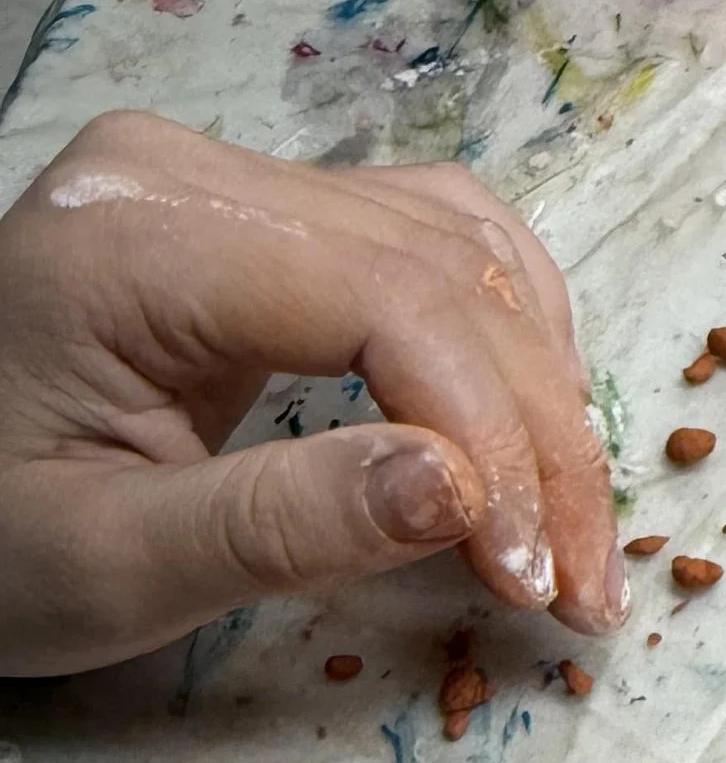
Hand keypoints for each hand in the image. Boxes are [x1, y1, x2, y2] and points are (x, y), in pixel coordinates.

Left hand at [0, 110, 627, 674]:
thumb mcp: (109, 565)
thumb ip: (277, 525)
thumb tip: (461, 490)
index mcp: (140, 235)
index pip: (386, 299)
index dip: (492, 437)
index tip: (533, 579)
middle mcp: (195, 172)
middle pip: (443, 273)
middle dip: (542, 438)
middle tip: (580, 589)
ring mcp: (233, 184)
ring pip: (461, 251)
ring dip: (543, 393)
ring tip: (568, 532)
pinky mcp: (265, 221)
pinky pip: (431, 244)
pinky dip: (508, 339)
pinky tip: (529, 437)